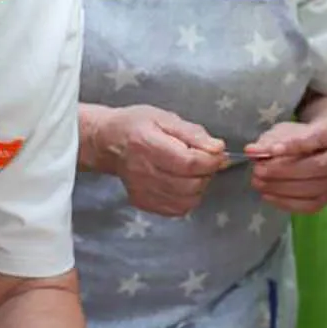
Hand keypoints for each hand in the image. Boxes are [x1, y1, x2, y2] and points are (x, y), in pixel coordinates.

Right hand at [91, 105, 227, 216]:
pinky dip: (187, 198)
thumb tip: (218, 149)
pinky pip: (177, 209)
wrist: (108, 142)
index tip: (217, 152)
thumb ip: (194, 133)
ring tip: (193, 172)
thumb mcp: (165, 118)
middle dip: (207, 173)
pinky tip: (182, 183)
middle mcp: (143, 171)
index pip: (189, 162)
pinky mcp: (143, 203)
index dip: (211, 160)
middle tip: (204, 160)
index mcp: (148, 144)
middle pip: (190, 184)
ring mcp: (142, 191)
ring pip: (187, 200)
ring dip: (199, 187)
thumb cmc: (137, 125)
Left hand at [246, 120, 326, 213]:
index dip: (295, 145)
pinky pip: (310, 205)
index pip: (316, 138)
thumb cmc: (303, 138)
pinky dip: (287, 203)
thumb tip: (251, 152)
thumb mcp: (285, 132)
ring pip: (314, 188)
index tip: (272, 150)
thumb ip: (269, 141)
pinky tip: (268, 196)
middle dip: (284, 171)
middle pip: (317, 167)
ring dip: (282, 188)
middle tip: (258, 171)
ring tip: (258, 183)